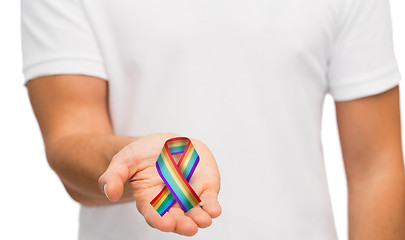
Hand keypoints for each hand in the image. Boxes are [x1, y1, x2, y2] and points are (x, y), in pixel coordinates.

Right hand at [98, 133, 220, 235]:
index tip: (166, 224)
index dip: (160, 220)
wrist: (164, 144)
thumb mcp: (123, 162)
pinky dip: (212, 206)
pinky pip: (209, 199)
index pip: (154, 215)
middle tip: (189, 228)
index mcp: (149, 200)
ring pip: (195, 212)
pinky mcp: (204, 187)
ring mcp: (188, 196)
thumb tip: (110, 193)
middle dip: (183, 224)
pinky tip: (214, 210)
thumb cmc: (141, 155)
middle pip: (177, 218)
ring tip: (204, 221)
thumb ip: (113, 177)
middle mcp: (170, 203)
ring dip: (200, 218)